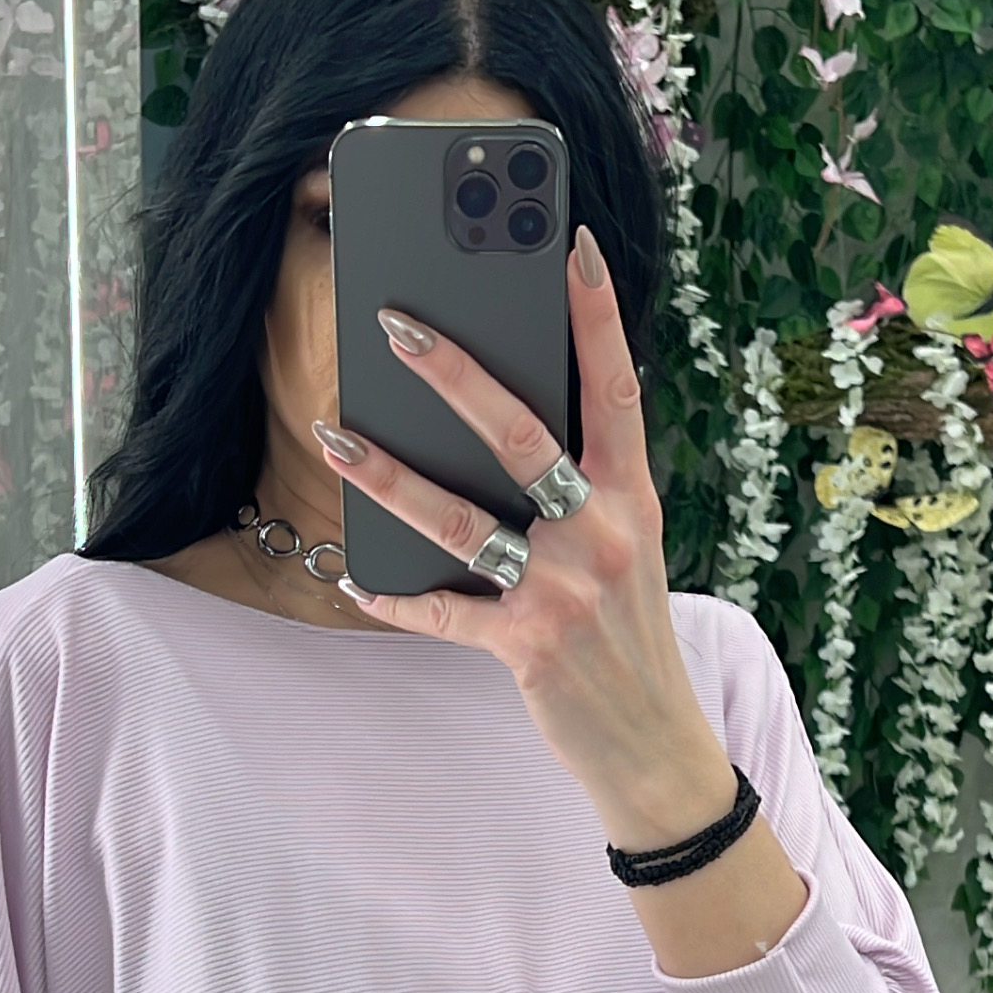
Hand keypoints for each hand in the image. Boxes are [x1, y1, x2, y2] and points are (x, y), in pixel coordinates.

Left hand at [311, 222, 725, 831]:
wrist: (656, 747)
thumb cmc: (629, 638)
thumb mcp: (627, 553)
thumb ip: (584, 493)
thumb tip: (498, 430)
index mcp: (632, 500)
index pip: (615, 389)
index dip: (597, 315)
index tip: (570, 244)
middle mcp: (601, 535)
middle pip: (521, 435)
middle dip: (455, 374)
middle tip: (398, 320)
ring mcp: (562, 591)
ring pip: (463, 518)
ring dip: (390, 476)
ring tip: (337, 435)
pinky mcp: (526, 645)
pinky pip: (444, 613)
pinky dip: (396, 598)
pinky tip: (356, 578)